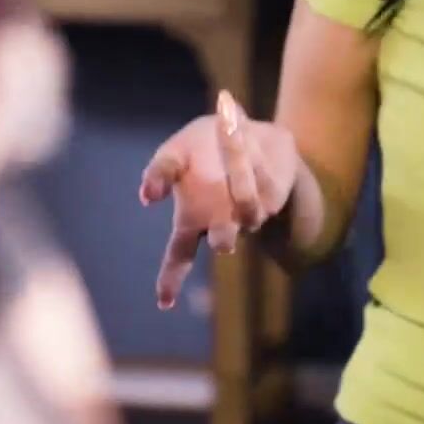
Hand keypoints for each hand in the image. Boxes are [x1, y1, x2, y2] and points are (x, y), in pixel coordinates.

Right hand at [138, 90, 298, 309]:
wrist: (243, 124)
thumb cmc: (199, 146)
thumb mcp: (174, 152)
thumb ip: (160, 171)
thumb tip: (148, 195)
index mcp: (192, 219)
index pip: (179, 256)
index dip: (170, 280)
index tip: (165, 301)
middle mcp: (223, 221)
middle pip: (224, 240)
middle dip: (223, 235)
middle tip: (223, 230)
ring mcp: (252, 208)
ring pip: (248, 206)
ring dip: (237, 171)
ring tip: (227, 130)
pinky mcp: (276, 190)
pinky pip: (266, 178)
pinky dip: (249, 149)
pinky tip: (236, 121)